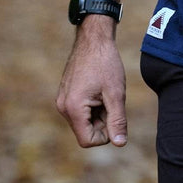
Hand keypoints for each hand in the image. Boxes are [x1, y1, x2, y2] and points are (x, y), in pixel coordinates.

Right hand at [55, 24, 127, 147]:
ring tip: (105, 92)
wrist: (93, 39)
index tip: (115, 116)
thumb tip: (120, 144)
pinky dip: (93, 106)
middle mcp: (63, 107)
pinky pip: (80, 111)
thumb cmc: (105, 63)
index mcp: (73, 108)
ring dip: (98, 113)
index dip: (106, 135)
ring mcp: (62, 100)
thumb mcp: (116, 94)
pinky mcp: (65, 94)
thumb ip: (117, 121)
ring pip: (84, 121)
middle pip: (86, 132)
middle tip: (111, 99)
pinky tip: (98, 89)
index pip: (88, 141)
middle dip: (102, 122)